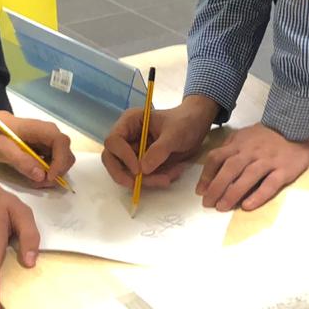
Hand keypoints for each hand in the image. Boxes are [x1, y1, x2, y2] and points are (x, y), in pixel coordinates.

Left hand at [0, 110, 74, 187]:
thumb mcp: (2, 148)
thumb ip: (21, 161)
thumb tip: (41, 176)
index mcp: (41, 129)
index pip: (61, 143)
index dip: (60, 162)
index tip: (49, 177)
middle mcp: (50, 134)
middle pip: (66, 154)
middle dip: (58, 172)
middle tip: (41, 184)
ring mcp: (48, 141)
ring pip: (61, 160)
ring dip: (53, 174)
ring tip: (36, 182)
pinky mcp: (44, 148)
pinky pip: (53, 162)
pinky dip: (47, 172)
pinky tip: (34, 176)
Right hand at [102, 94, 216, 187]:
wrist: (197, 126)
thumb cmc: (185, 122)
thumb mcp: (175, 133)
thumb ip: (159, 150)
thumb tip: (143, 170)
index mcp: (130, 122)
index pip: (113, 141)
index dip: (122, 156)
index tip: (138, 169)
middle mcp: (127, 138)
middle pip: (111, 160)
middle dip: (124, 175)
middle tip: (137, 185)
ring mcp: (134, 152)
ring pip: (127, 173)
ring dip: (146, 180)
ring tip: (168, 178)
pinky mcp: (143, 164)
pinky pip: (142, 178)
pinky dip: (155, 180)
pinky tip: (172, 173)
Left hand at [197, 123, 308, 210]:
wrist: (296, 127)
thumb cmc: (266, 136)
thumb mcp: (243, 135)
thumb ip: (229, 148)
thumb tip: (212, 168)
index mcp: (239, 144)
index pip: (217, 158)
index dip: (207, 175)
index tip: (200, 191)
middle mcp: (251, 152)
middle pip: (230, 169)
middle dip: (216, 187)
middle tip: (208, 203)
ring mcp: (268, 161)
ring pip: (248, 177)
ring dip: (233, 193)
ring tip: (222, 207)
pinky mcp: (284, 170)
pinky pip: (270, 184)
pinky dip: (258, 196)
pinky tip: (248, 206)